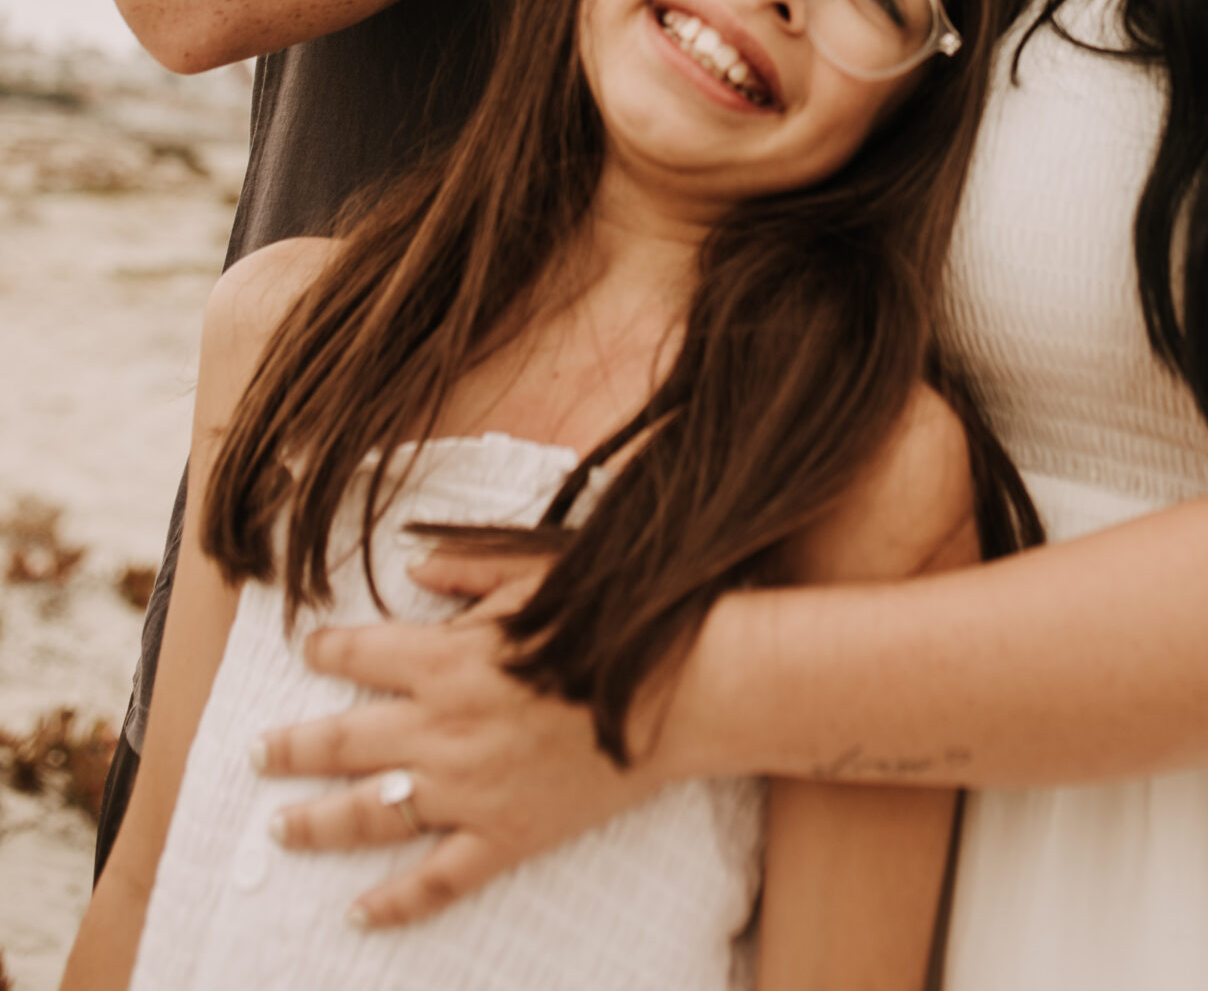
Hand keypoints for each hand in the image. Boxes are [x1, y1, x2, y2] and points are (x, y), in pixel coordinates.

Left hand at [255, 611, 662, 928]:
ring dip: (316, 824)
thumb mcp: (533, 573)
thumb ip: (467, 572)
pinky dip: (393, 903)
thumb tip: (413, 570)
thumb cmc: (606, 620)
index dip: (324, 651)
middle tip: (257, 754)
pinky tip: (359, 913)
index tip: (308, 651)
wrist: (675, 690)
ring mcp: (469, 790)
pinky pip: (435, 881)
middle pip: (340, 743)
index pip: (357, 655)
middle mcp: (442, 728)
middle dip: (289, 750)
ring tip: (281, 829)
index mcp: (445, 658)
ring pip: (369, 816)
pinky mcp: (503, 837)